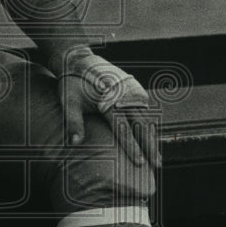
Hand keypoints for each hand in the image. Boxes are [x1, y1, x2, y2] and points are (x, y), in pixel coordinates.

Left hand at [58, 51, 160, 167]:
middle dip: (149, 147)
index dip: (132, 147)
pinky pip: (145, 112)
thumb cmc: (73, 83)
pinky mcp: (135, 90)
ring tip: (156, 158)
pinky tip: (151, 141)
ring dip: (152, 138)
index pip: (123, 128)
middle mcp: (125, 96)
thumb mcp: (69, 101)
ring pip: (146, 119)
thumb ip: (73, 123)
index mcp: (110, 100)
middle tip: (156, 165)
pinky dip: (148, 127)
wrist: (80, 61)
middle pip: (141, 125)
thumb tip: (74, 143)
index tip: (139, 162)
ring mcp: (132, 92)